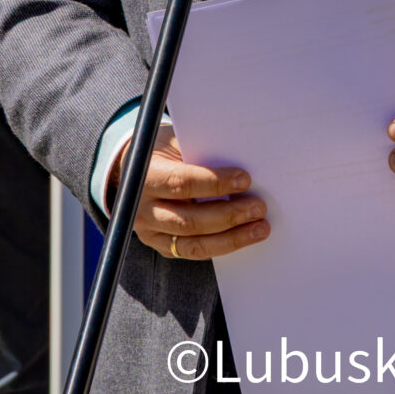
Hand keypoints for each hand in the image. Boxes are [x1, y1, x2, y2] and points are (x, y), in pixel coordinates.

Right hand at [108, 127, 264, 260]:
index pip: (182, 183)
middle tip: (258, 208)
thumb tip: (241, 162)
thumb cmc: (162, 151)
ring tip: (259, 228)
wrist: (135, 170)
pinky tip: (243, 237)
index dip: (215, 183)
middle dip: (229, 216)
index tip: (245, 179)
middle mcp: (143, 209)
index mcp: (145, 177)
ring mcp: (150, 233)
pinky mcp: (162, 247)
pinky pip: (194, 252)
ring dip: (231, 239)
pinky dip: (221, 246)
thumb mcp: (175, 141)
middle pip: (190, 220)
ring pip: (194, 245)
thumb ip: (201, 151)